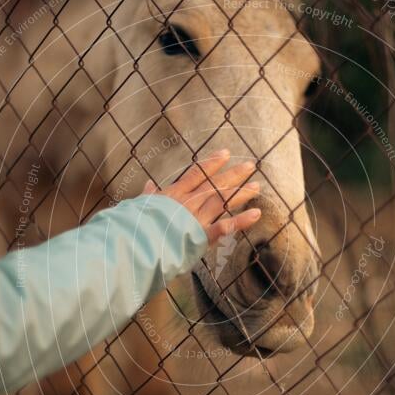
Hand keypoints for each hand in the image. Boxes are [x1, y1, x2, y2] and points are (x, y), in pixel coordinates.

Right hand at [142, 149, 260, 243]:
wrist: (136, 242)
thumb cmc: (136, 225)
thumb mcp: (140, 205)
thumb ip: (148, 195)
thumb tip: (148, 184)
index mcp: (174, 194)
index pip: (196, 173)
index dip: (212, 163)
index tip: (226, 153)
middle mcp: (188, 202)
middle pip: (215, 184)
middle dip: (233, 174)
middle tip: (250, 166)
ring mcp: (196, 218)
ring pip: (223, 201)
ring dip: (241, 193)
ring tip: (257, 187)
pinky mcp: (201, 235)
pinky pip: (225, 226)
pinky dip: (242, 220)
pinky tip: (256, 213)